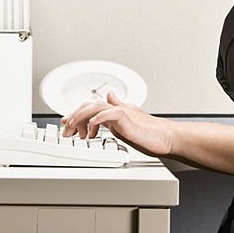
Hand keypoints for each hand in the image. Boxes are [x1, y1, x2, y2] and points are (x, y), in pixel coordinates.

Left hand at [60, 91, 175, 156]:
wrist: (167, 137)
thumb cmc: (150, 133)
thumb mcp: (128, 121)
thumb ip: (117, 110)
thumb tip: (110, 95)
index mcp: (115, 112)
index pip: (92, 108)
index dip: (77, 113)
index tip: (66, 123)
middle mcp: (117, 109)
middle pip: (90, 106)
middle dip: (74, 117)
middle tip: (66, 130)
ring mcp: (122, 113)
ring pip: (96, 107)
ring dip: (81, 116)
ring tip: (73, 127)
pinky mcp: (128, 119)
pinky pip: (110, 114)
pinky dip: (99, 118)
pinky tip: (92, 126)